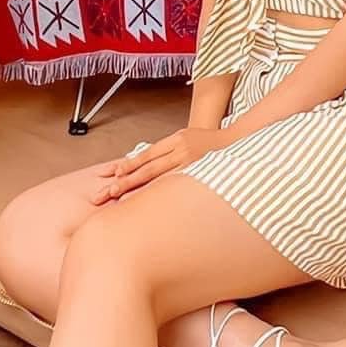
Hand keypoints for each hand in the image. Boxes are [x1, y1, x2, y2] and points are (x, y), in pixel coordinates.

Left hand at [91, 126, 228, 202]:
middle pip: (149, 169)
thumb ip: (167, 150)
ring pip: (161, 183)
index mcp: (178, 139)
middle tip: (107, 193)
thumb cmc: (208, 142)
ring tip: (122, 203)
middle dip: (126, 182)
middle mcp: (183, 152)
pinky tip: (150, 209)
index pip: (148, 155)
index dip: (130, 165)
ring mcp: (193, 166)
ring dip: (139, 193)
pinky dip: (161, 198)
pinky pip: (177, 190)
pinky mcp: (201, 177)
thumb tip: (141, 162)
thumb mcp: (186, 137)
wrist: (239, 143)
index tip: (113, 174)